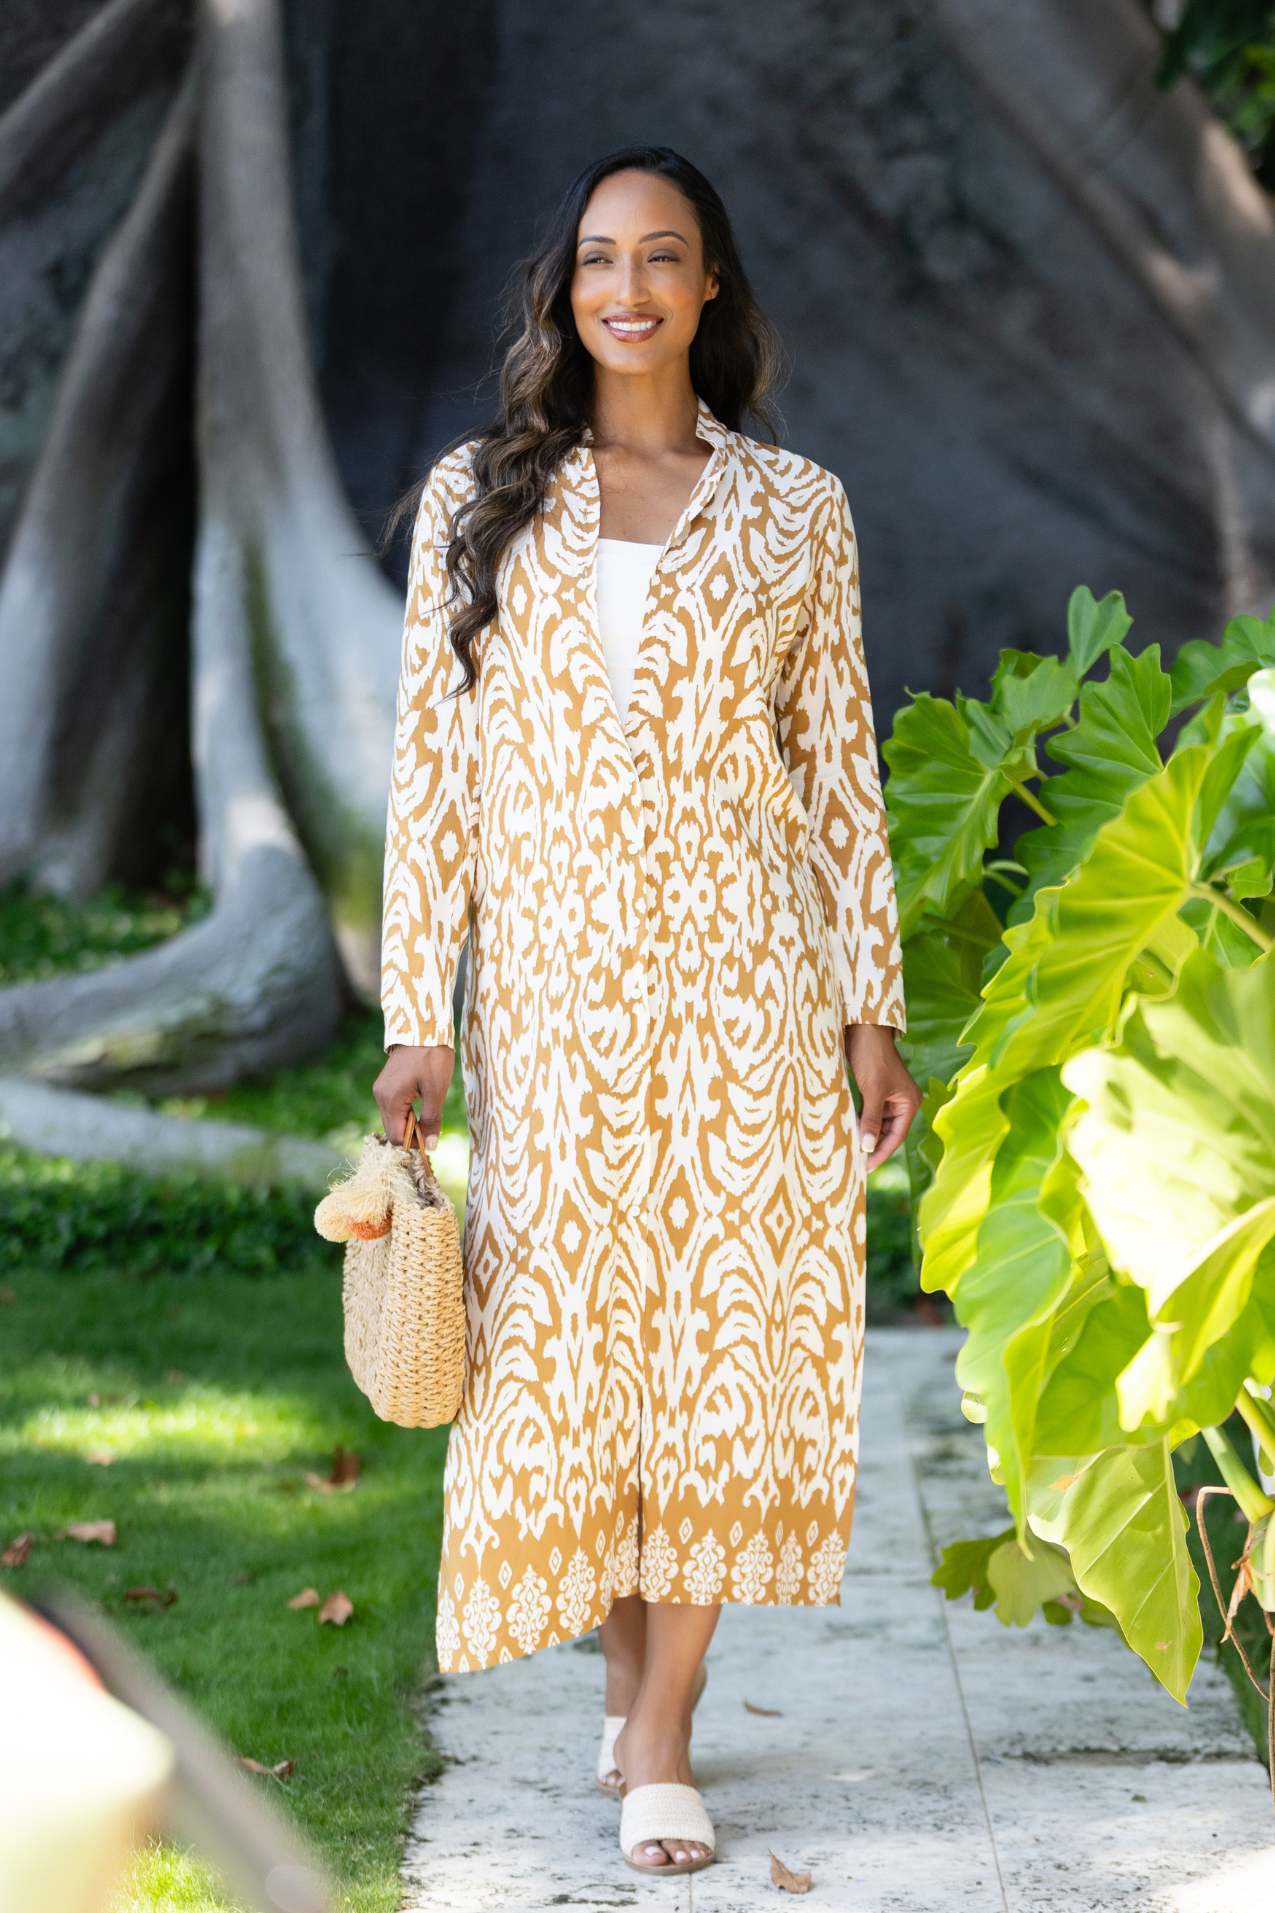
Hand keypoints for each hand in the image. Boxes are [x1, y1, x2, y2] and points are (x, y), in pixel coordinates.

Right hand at [373, 1043, 454, 1146]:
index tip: (432, 1138)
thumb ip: (432, 1119)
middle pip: (393, 1130)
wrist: (422, 1029)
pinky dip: (406, 1112)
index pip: (396, 1137)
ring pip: (393, 1119)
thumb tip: (431, 1145)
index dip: (414, 1143)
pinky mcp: (386, 1085)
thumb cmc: (431, 1058)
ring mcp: (381, 1090)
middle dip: (412, 1134)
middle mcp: (380, 1097)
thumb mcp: (437, 1090)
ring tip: (429, 1113)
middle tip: (433, 1126)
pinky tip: (421, 1103)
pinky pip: (393, 1107)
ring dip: (410, 1123)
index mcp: (391, 1100)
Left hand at [844, 1024, 920, 1172]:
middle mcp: (902, 1101)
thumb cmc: (871, 1056)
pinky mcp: (874, 1091)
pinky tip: (849, 1134)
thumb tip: (867, 1148)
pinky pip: (868, 1113)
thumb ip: (871, 1120)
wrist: (861, 1028)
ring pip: (877, 1124)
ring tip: (850, 1153)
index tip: (865, 1167)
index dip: (881, 1152)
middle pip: (888, 1132)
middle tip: (855, 1163)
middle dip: (873, 1146)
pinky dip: (860, 1123)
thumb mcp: (872, 1091)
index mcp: (909, 1102)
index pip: (896, 1135)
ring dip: (865, 1135)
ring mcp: (888, 1096)